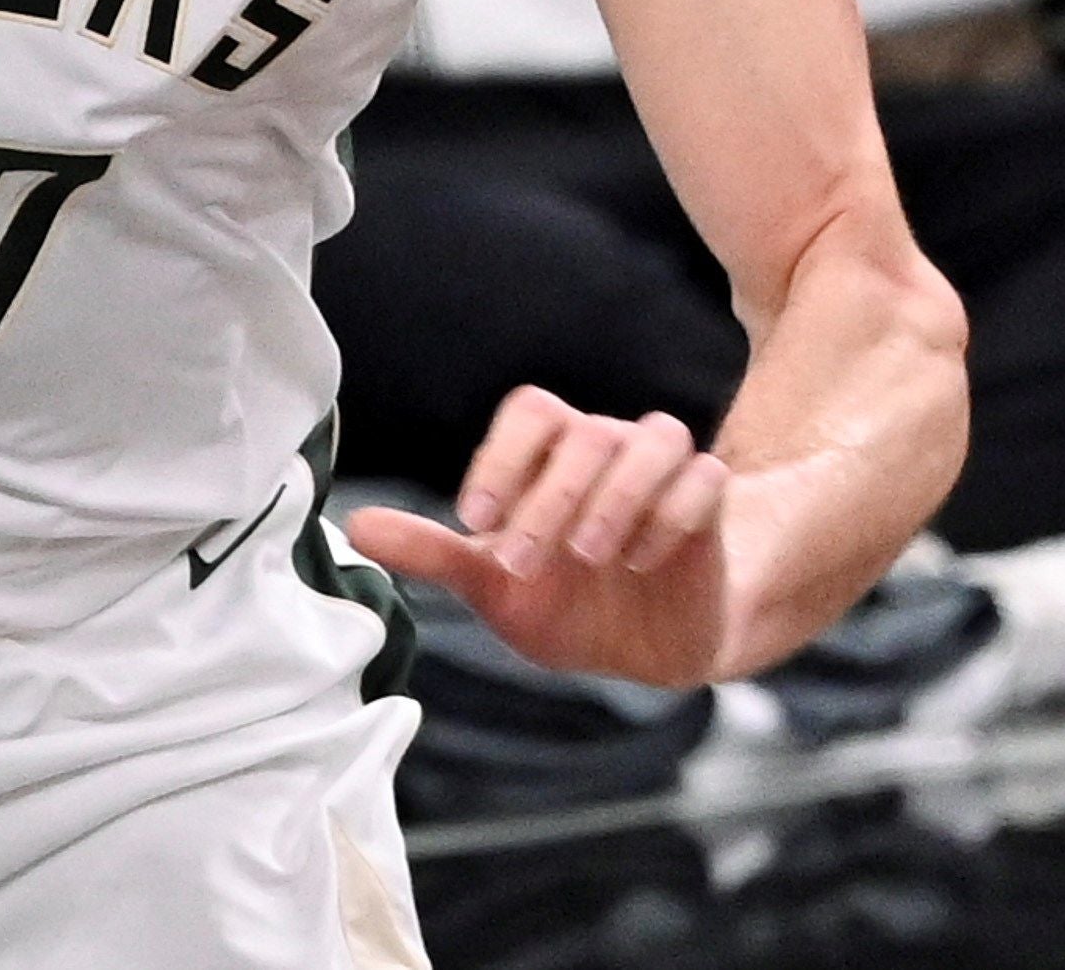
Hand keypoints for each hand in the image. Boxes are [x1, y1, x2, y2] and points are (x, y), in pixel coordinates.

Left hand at [346, 386, 735, 687]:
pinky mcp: (709, 508)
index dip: (501, 458)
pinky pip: (705, 479)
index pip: (530, 413)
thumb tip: (356, 527)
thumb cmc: (561, 605)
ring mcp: (661, 475)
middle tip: (522, 560)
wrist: (639, 651)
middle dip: (548, 497)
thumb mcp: (491, 586)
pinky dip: (674, 514)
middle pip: (584, 433)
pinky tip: (643, 561)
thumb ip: (431, 551)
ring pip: (655, 437)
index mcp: (550, 455)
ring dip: (616, 495)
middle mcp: (607, 449)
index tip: (474, 520)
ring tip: (588, 553)